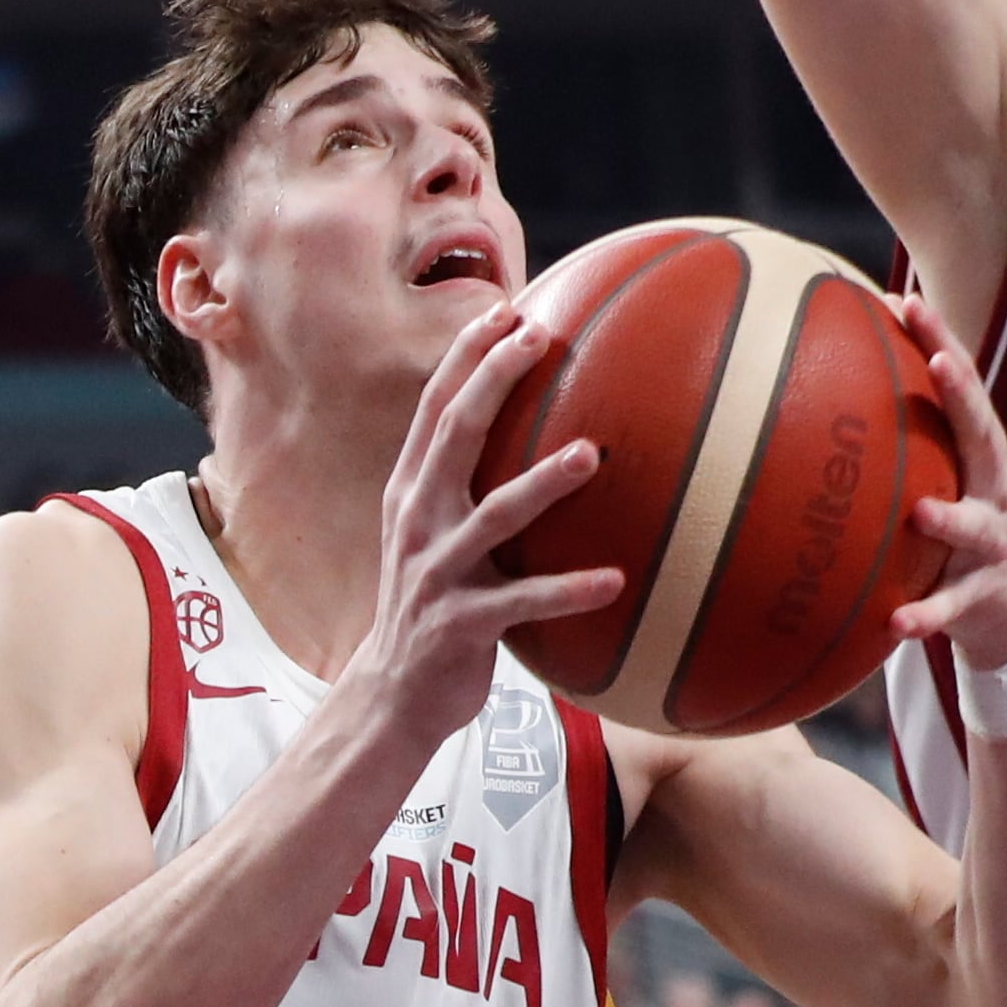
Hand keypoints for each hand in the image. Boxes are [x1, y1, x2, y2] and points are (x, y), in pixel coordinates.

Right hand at [344, 300, 622, 749]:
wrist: (390, 696)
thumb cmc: (436, 608)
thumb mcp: (440, 540)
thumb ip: (473, 491)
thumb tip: (546, 440)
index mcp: (412, 493)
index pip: (435, 408)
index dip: (467, 357)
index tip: (507, 310)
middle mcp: (417, 520)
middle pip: (454, 434)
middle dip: (493, 380)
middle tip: (540, 339)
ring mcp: (435, 571)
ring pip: (493, 514)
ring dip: (543, 482)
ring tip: (591, 454)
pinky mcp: (459, 623)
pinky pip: (521, 602)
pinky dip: (568, 590)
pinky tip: (615, 581)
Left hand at [889, 293, 1006, 670]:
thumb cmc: (962, 536)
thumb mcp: (943, 485)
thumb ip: (903, 447)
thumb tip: (822, 391)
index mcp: (978, 462)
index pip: (963, 391)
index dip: (941, 342)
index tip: (910, 301)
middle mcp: (994, 494)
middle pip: (986, 436)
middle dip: (964, 394)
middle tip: (939, 359)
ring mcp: (994, 547)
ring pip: (976, 529)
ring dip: (951, 519)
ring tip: (921, 512)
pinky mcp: (983, 599)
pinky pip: (952, 608)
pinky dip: (926, 614)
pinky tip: (895, 623)